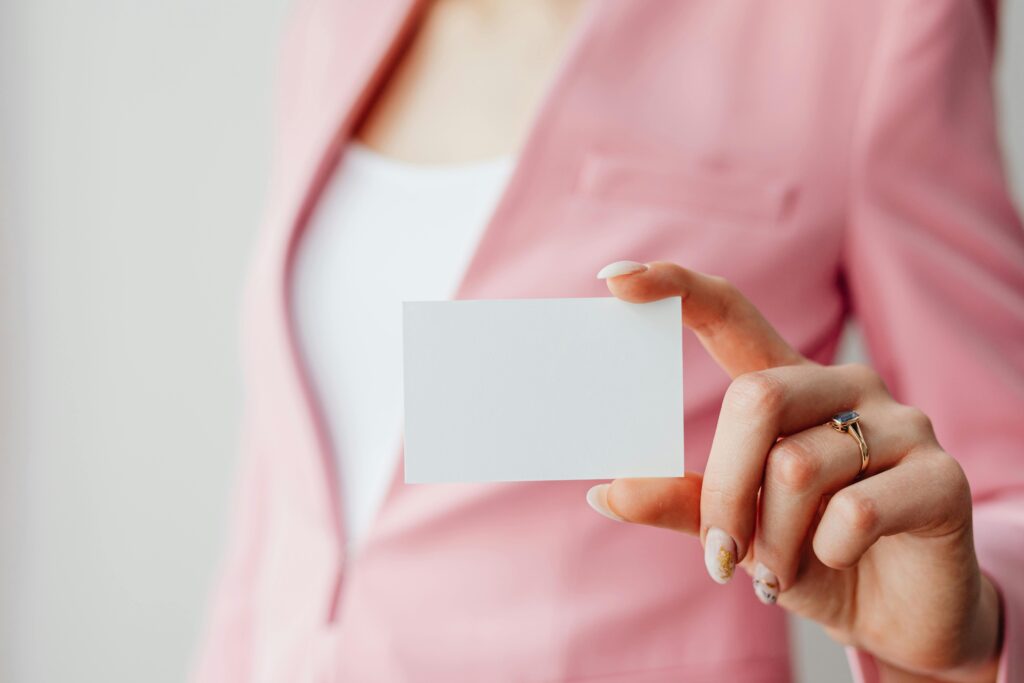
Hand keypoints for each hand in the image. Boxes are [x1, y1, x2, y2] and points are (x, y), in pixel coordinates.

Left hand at [587, 261, 1002, 681]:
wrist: (898, 614)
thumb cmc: (809, 555)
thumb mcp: (739, 528)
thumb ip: (683, 502)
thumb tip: (605, 492)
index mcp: (789, 386)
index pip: (731, 314)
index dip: (677, 289)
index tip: (615, 279)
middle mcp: (846, 387)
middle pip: (756, 398)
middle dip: (723, 488)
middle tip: (721, 552)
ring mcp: (900, 425)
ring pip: (797, 466)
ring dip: (772, 540)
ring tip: (779, 574)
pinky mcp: (942, 477)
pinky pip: (855, 511)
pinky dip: (824, 552)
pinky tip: (836, 561)